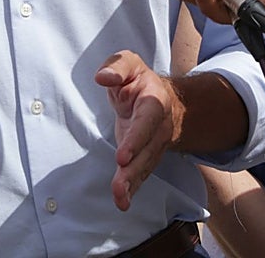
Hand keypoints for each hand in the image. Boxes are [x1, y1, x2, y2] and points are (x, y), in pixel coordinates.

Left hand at [94, 51, 176, 210]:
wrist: (161, 98)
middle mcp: (158, 128)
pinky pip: (140, 174)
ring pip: (145, 166)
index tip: (122, 157)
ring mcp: (153, 145)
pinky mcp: (145, 157)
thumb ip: (117, 67)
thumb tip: (103, 77)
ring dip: (132, 183)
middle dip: (134, 169)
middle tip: (120, 183)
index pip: (146, 123)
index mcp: (154, 103)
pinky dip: (132, 189)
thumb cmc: (139, 80)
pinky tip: (123, 201)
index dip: (136, 140)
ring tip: (120, 198)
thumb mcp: (129, 63)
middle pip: (147, 151)